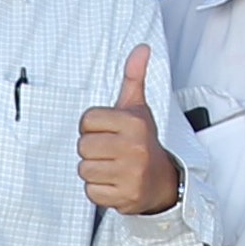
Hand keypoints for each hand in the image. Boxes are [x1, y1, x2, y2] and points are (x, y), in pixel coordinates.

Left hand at [77, 44, 178, 214]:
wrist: (161, 181)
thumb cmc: (143, 142)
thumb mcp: (138, 108)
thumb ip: (134, 77)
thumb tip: (141, 48)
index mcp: (134, 123)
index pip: (87, 120)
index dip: (92, 127)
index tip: (108, 131)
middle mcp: (134, 147)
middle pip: (83, 146)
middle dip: (92, 149)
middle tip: (110, 151)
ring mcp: (130, 173)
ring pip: (84, 168)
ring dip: (94, 170)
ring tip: (112, 166)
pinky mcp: (124, 196)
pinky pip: (91, 191)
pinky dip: (98, 189)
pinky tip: (113, 182)